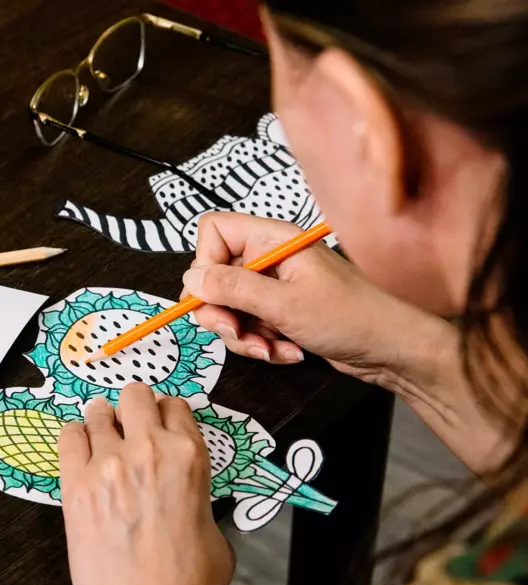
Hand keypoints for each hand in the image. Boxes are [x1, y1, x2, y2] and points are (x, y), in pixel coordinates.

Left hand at [59, 384, 231, 584]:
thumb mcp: (213, 528)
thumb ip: (194, 495)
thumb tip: (183, 496)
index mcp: (189, 457)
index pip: (175, 406)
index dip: (164, 415)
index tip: (157, 425)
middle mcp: (149, 450)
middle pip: (135, 394)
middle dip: (132, 407)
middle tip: (128, 426)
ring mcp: (108, 466)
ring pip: (97, 411)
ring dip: (101, 422)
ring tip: (100, 442)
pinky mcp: (75, 486)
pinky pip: (67, 438)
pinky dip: (73, 440)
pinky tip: (79, 455)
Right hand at [182, 212, 425, 382]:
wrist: (393, 349)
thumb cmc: (351, 318)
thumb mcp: (283, 304)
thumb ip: (232, 288)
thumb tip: (191, 279)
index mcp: (272, 240)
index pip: (214, 232)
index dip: (205, 263)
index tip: (215, 295)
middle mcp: (269, 258)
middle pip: (215, 276)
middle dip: (221, 312)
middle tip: (237, 333)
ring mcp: (274, 286)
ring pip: (229, 308)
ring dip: (243, 335)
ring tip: (271, 349)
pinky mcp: (280, 312)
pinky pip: (249, 326)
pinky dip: (261, 344)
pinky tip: (286, 352)